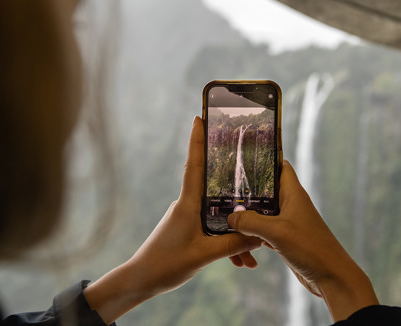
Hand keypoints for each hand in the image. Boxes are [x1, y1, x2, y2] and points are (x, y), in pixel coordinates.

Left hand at [84, 116, 261, 323]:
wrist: (141, 282)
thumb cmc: (165, 265)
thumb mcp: (203, 256)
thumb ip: (232, 245)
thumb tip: (259, 235)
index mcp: (187, 204)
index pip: (194, 165)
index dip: (198, 141)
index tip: (200, 117)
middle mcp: (187, 205)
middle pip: (215, 187)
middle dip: (236, 183)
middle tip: (255, 169)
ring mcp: (188, 217)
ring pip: (219, 214)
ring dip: (236, 232)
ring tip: (253, 256)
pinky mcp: (189, 229)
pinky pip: (214, 229)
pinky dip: (228, 243)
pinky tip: (242, 262)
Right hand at [228, 160, 378, 321]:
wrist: (331, 277)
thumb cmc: (311, 248)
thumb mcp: (277, 231)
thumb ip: (251, 221)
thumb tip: (231, 217)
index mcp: (293, 194)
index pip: (280, 166)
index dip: (264, 159)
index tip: (242, 156)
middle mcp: (291, 204)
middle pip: (266, 189)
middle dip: (247, 190)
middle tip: (224, 188)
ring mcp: (288, 222)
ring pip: (262, 212)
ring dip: (247, 214)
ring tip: (225, 212)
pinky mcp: (285, 239)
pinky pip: (263, 230)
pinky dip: (252, 233)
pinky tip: (238, 237)